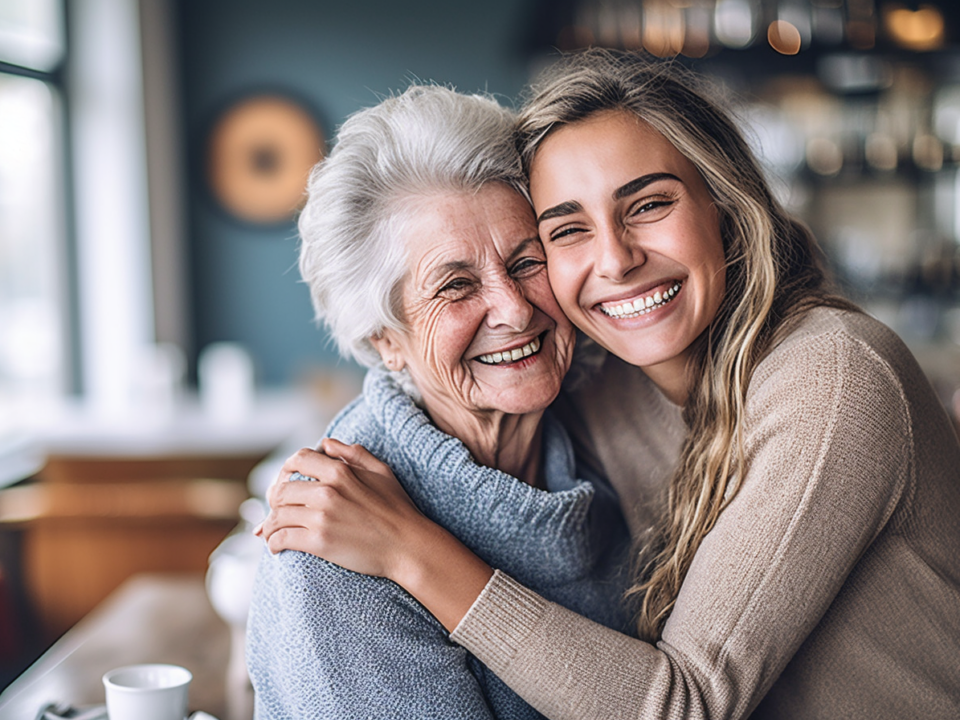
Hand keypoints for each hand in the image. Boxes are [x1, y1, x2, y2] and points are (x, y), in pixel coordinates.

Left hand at [255, 438, 426, 579]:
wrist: (408, 546)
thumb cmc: (398, 509)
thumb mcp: (381, 472)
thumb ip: (354, 454)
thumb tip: (328, 444)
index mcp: (340, 471)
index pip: (297, 460)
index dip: (286, 470)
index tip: (286, 482)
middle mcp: (327, 491)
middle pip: (281, 489)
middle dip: (274, 501)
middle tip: (275, 510)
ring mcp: (322, 517)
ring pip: (277, 515)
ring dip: (269, 525)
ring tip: (270, 531)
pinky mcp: (320, 542)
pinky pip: (283, 538)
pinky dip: (274, 542)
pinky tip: (276, 545)